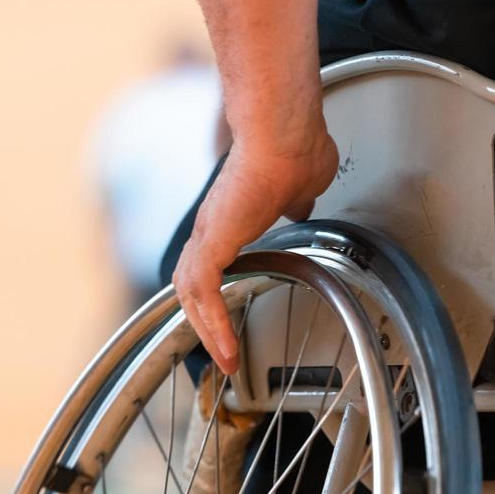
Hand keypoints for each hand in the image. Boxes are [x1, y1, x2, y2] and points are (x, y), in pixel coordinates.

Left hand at [173, 129, 337, 373]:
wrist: (284, 134)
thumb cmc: (295, 148)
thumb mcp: (302, 186)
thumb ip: (296, 202)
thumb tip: (301, 206)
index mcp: (229, 215)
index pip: (209, 262)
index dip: (214, 290)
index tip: (228, 316)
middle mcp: (212, 226)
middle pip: (192, 285)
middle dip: (205, 322)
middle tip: (222, 351)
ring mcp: (209, 233)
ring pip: (192, 294)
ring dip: (207, 329)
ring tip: (225, 359)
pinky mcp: (213, 243)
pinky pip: (205, 294)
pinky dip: (213, 323)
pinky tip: (227, 346)